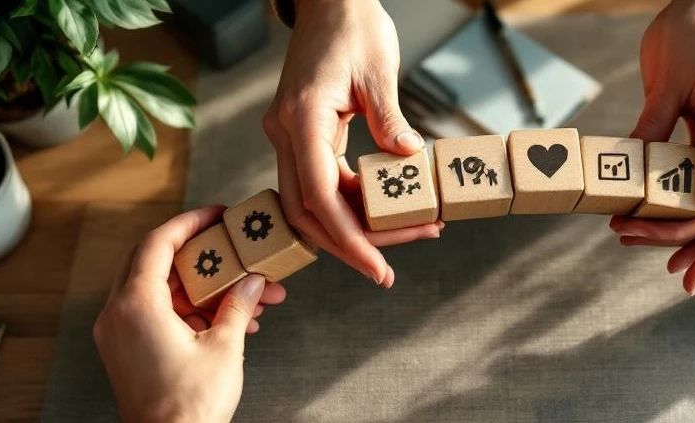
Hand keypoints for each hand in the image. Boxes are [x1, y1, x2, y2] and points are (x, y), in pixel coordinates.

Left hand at [94, 206, 285, 422]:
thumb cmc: (189, 406)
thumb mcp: (225, 347)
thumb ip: (238, 306)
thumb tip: (252, 283)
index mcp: (136, 306)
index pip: (158, 244)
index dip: (189, 223)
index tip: (216, 215)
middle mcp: (118, 315)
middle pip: (156, 263)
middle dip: (201, 255)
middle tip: (232, 248)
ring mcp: (119, 334)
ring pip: (162, 291)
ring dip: (204, 288)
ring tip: (248, 295)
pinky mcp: (127, 351)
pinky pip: (158, 314)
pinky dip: (192, 309)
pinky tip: (231, 319)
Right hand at [263, 0, 442, 288]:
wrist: (330, 1)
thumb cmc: (355, 27)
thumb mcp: (380, 71)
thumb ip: (389, 118)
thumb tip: (408, 159)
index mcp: (301, 117)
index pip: (318, 196)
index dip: (347, 238)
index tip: (377, 266)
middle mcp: (285, 132)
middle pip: (308, 211)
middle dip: (351, 244)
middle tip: (391, 268)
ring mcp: (289, 136)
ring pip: (311, 203)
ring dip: (353, 227)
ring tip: (409, 233)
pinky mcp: (301, 135)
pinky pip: (320, 183)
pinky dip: (351, 203)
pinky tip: (387, 209)